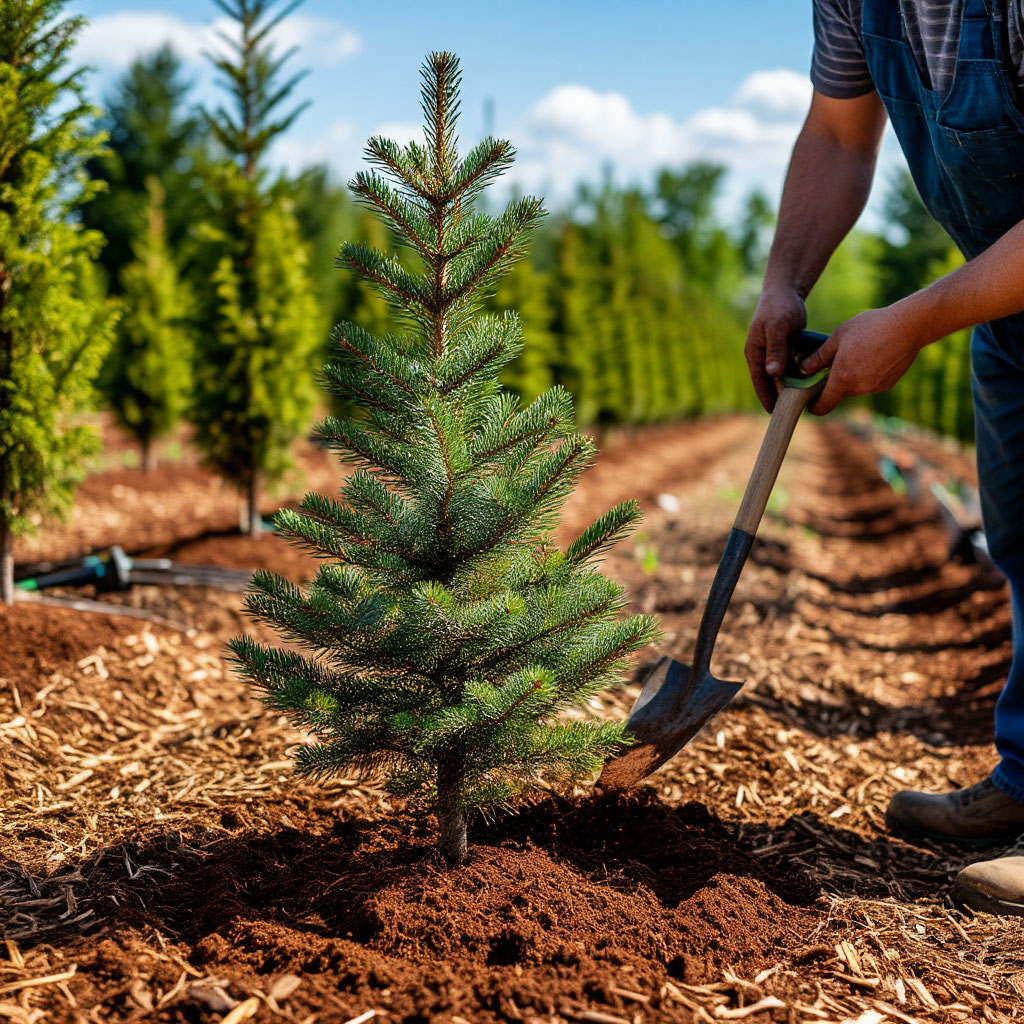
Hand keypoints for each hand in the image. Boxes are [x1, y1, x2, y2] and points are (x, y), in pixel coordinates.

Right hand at [744, 285, 806, 411]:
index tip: (774, 412)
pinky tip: (810, 385)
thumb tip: (773, 373)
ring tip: (801, 404)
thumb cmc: (779, 308)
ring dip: (791, 388)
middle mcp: (762, 356)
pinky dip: (799, 376)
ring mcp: (774, 354)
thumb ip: (776, 350)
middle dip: (778, 397)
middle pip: (770, 382)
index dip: (766, 397)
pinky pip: (791, 367)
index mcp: (754, 353)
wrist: (786, 292)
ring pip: (782, 376)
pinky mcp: (785, 350)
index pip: (759, 380)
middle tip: (789, 414)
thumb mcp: (777, 328)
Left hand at [799, 305, 927, 415]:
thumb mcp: (838, 336)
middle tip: (838, 359)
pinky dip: (868, 374)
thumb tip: (806, 368)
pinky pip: (870, 383)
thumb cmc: (870, 326)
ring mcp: (875, 387)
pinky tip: (875, 354)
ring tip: (860, 351)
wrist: (909, 325)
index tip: (810, 403)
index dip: (814, 406)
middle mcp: (859, 388)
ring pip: (856, 386)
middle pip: (840, 391)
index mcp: (843, 377)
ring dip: (853, 375)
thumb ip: (819, 356)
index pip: (824, 405)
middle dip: (836, 380)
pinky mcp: (888, 384)